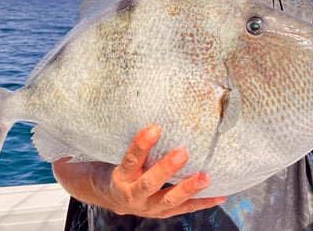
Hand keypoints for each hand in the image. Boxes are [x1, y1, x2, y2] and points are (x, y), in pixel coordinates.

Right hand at [52, 125, 225, 217]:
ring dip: (188, 188)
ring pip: (170, 200)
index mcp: (118, 177)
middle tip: (182, 152)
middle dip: (166, 168)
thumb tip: (93, 100)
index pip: (129, 160)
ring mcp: (149, 206)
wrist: (107, 195)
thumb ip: (104, 133)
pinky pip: (184, 209)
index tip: (152, 127)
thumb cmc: (109, 165)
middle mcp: (133, 194)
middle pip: (150, 182)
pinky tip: (220, 194)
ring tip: (206, 176)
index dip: (140, 145)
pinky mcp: (163, 211)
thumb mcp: (103, 151)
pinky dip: (202, 202)